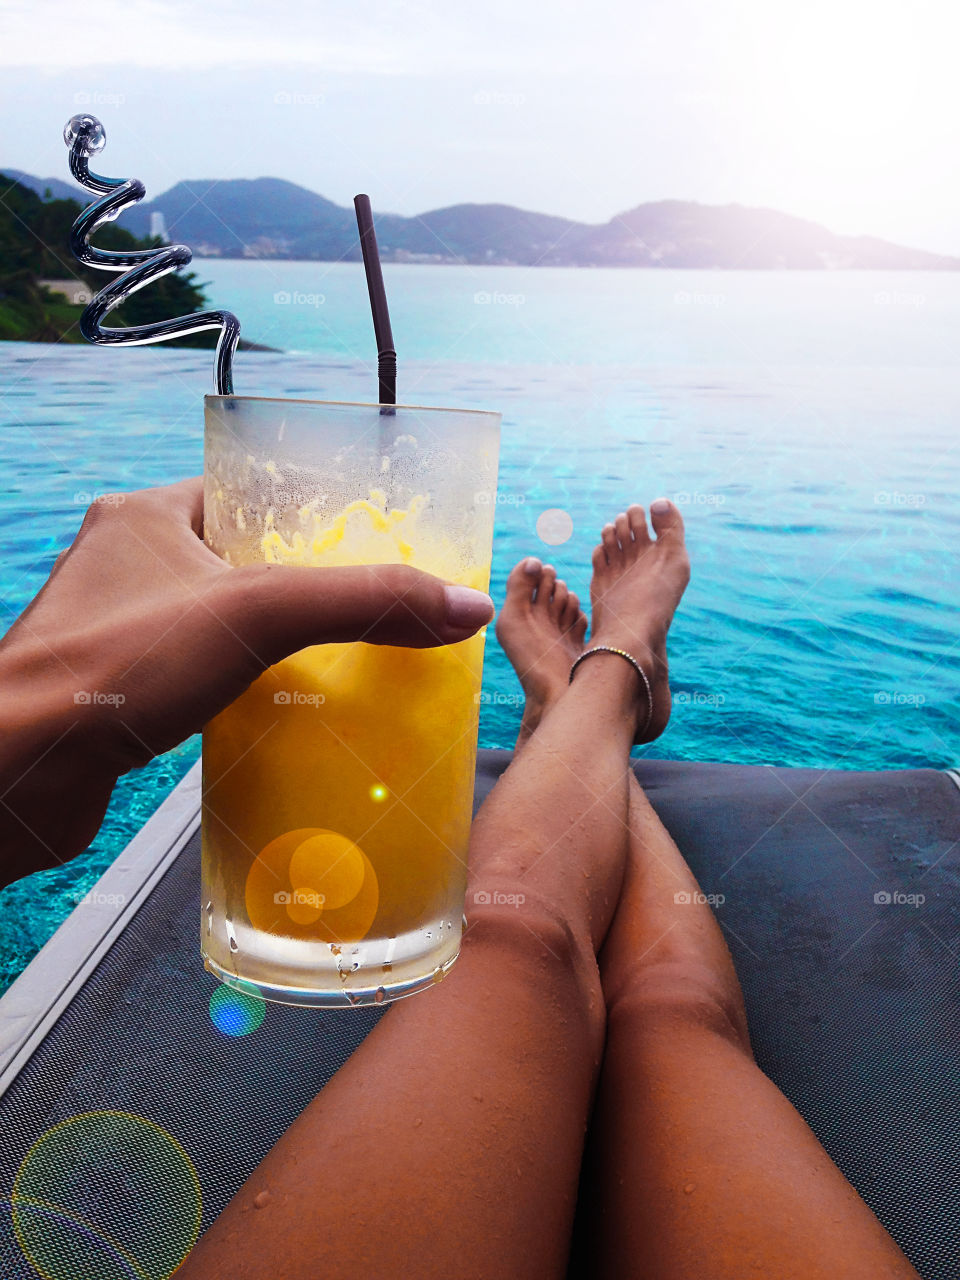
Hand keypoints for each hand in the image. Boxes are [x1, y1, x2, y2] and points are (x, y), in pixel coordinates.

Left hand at [0, 478, 493, 885]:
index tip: (366, 545)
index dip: (310, 517)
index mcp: (150, 516)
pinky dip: (243, 693)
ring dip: (276, 649)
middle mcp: (129, 565)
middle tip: (369, 617)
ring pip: (222, 627)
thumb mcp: (258, 613)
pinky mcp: (122, 693)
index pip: (248, 496)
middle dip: (304, 593)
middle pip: (243, 565)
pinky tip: (284, 718)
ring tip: (343, 670)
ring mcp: (121, 630)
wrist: (18, 770)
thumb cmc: (112, 671)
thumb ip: (364, 601)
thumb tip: (464, 603)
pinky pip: (201, 678)